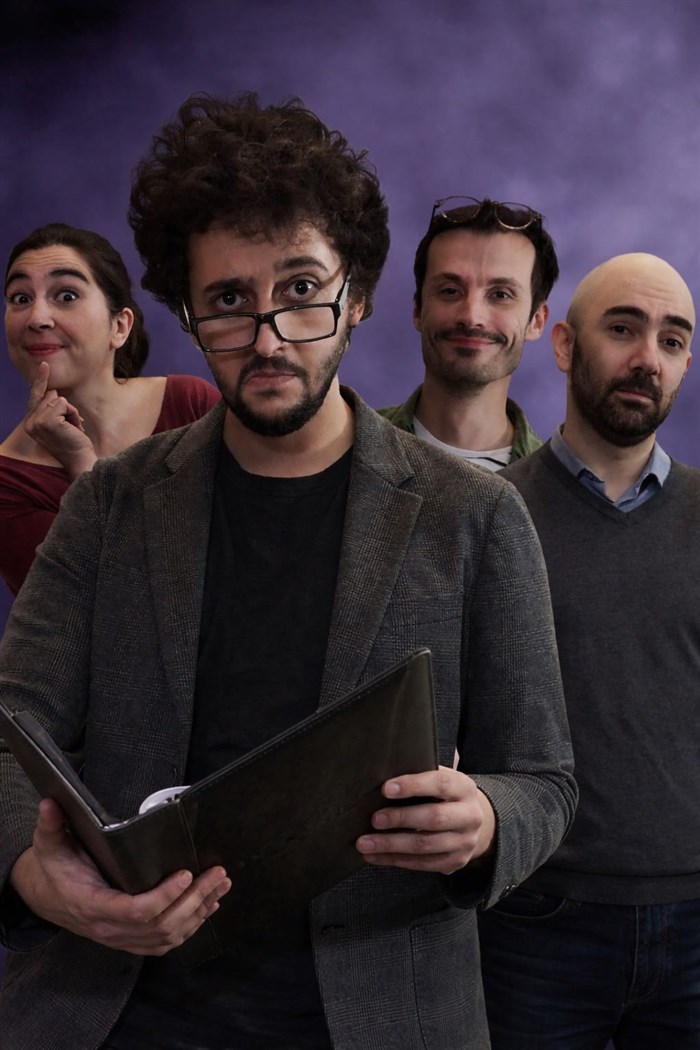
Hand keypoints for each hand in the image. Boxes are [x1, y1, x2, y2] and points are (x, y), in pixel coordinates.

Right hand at [10, 798, 231, 955]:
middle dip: (194, 901)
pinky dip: (191, 926)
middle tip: (216, 874)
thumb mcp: (48, 845)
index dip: (163, 897)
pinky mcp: (131, 939)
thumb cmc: (54, 868)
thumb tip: (50, 802)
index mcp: (92, 905)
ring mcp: (121, 938)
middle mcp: (109, 928)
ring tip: (220, 885)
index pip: (134, 911)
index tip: (186, 874)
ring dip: (199, 912)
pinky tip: (209, 905)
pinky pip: (165, 942)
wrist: (48, 898)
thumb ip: (51, 825)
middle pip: (160, 926)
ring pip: (167, 937)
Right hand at [24, 362, 96, 477]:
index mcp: (30, 423)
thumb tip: (53, 391)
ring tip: (72, 429)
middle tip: (71, 427)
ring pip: (57, 398)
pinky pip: (63, 403)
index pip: (35, 396)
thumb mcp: (60, 425)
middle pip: (49, 395)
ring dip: (70, 412)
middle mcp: (29, 422)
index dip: (40, 380)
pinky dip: (73, 413)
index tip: (44, 364)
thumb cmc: (74, 444)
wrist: (80, 460)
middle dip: (65, 408)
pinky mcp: (46, 421)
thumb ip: (52, 409)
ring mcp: (36, 421)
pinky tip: (74, 428)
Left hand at [356, 766, 495, 874]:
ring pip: (425, 846)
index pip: (440, 784)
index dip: (413, 786)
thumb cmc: (445, 795)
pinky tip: (375, 856)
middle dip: (400, 818)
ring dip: (391, 845)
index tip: (386, 789)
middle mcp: (469, 816)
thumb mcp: (442, 779)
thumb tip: (385, 769)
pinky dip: (395, 860)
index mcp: (464, 788)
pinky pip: (422, 864)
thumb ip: (422, 773)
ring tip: (365, 843)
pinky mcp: (455, 862)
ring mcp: (464, 842)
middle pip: (434, 818)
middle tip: (374, 819)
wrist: (473, 822)